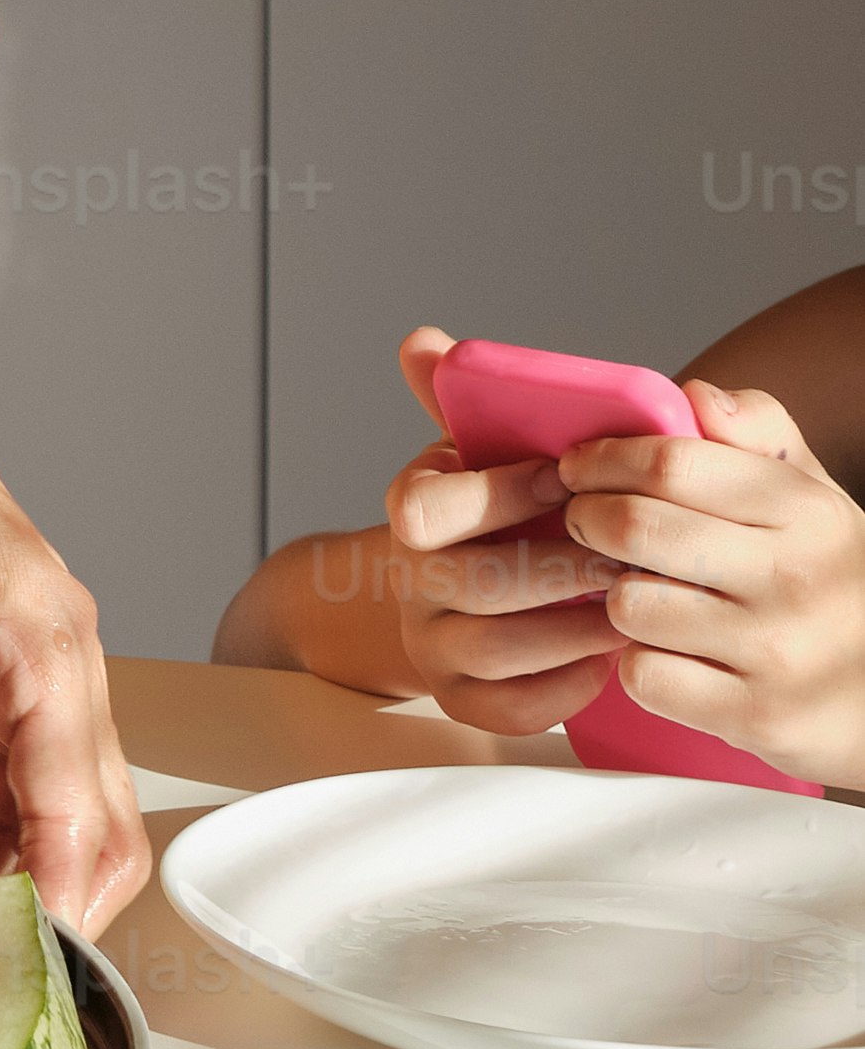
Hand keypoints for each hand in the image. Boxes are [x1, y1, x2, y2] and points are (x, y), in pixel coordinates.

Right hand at [385, 319, 631, 735]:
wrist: (463, 591)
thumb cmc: (506, 509)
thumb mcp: (488, 446)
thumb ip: (472, 394)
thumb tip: (426, 341)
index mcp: (415, 507)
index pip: (424, 506)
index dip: (497, 492)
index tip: (569, 476)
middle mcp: (411, 579)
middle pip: (475, 581)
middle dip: (563, 567)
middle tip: (634, 553)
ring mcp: (432, 644)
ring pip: (500, 647)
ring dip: (578, 626)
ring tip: (637, 603)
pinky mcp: (462, 699)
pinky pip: (511, 706)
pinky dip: (567, 685)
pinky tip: (608, 657)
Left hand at [564, 381, 864, 787]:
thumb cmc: (831, 581)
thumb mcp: (814, 496)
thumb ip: (759, 431)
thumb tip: (696, 396)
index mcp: (806, 510)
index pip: (671, 464)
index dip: (604, 459)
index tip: (579, 467)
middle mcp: (795, 578)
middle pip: (635, 528)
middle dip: (588, 519)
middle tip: (587, 523)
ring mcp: (776, 652)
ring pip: (628, 605)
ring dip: (618, 597)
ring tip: (641, 592)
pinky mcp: (755, 717)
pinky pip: (643, 675)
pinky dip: (639, 662)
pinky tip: (666, 652)